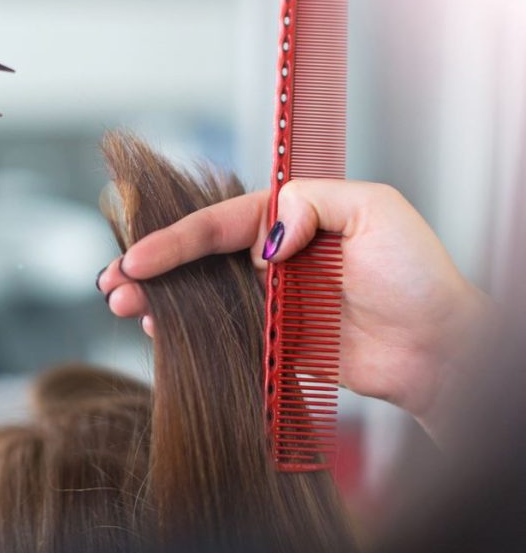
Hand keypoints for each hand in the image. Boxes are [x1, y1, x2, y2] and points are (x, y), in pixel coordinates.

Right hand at [98, 180, 493, 437]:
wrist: (440, 350)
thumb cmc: (418, 277)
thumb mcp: (374, 210)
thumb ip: (311, 202)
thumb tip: (264, 232)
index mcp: (293, 219)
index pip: (220, 223)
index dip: (175, 238)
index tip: (138, 256)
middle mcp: (276, 256)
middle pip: (198, 257)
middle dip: (150, 267)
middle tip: (113, 283)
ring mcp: (271, 300)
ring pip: (200, 293)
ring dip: (158, 298)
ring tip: (122, 305)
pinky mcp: (272, 339)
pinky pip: (217, 330)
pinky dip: (183, 329)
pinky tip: (158, 330)